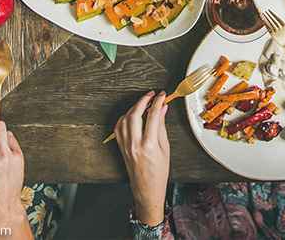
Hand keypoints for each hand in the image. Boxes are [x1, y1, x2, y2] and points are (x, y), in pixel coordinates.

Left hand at [115, 91, 169, 226]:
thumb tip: (162, 110)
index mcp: (149, 145)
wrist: (146, 189)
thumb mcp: (165, 149)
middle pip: (135, 114)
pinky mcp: (120, 147)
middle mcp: (135, 144)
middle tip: (151, 95)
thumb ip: (161, 127)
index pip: (152, 116)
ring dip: (134, 107)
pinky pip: (118, 127)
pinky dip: (124, 117)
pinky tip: (132, 115)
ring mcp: (125, 145)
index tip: (162, 95)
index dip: (158, 102)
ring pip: (125, 119)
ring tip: (143, 103)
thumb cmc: (158, 173)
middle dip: (143, 100)